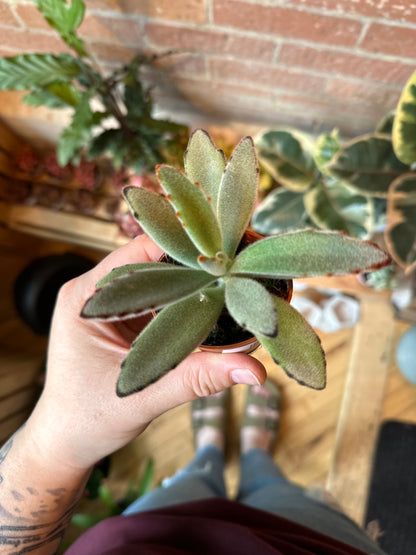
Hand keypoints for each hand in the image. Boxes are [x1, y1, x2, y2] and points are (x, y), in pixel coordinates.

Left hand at [25, 234, 266, 471]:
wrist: (66, 441)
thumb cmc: (87, 421)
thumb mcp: (143, 396)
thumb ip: (197, 379)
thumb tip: (252, 369)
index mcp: (84, 300)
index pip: (137, 254)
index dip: (179, 247)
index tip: (220, 251)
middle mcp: (94, 294)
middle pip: (150, 264)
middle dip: (192, 265)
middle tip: (234, 266)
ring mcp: (108, 306)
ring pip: (157, 281)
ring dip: (190, 283)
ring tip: (229, 283)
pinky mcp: (122, 320)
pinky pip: (158, 301)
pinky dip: (184, 303)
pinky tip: (211, 307)